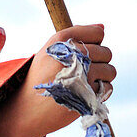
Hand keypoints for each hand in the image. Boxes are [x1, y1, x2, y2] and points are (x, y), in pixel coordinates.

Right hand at [0, 25, 115, 136]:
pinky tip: (84, 94)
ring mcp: (81, 74)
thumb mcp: (50, 51)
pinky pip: (108, 88)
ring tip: (84, 83)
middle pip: (106, 52)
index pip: (98, 33)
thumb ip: (76, 36)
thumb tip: (102, 27)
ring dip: (102, 78)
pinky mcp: (87, 94)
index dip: (94, 44)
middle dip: (99, 62)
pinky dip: (100, 92)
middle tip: (81, 72)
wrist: (26, 109)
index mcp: (61, 40)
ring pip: (110, 70)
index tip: (83, 54)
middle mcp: (71, 54)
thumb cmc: (41, 78)